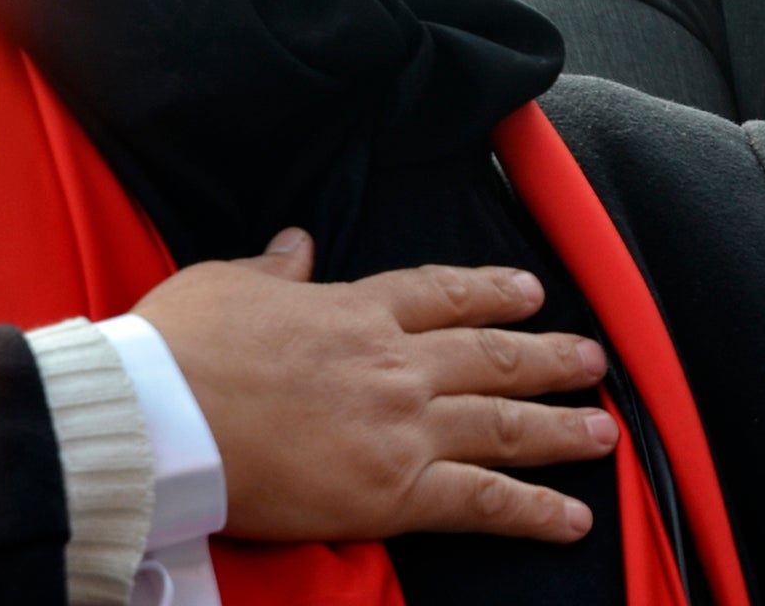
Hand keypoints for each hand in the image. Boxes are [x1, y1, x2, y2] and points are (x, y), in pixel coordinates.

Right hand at [133, 229, 617, 544]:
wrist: (158, 417)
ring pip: (505, 423)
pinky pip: (481, 501)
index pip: (444, 294)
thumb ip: (275, 269)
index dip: (493, 292)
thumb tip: (296, 245)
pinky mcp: (393, 491)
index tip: (532, 292)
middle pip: (493, 355)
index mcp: (358, 310)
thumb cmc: (177, 352)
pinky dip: (533, 511)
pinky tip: (573, 520)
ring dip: (562, 429)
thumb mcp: (226, 285)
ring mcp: (403, 425)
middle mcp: (398, 363)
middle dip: (550, 358)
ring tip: (606, 431)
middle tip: (596, 361)